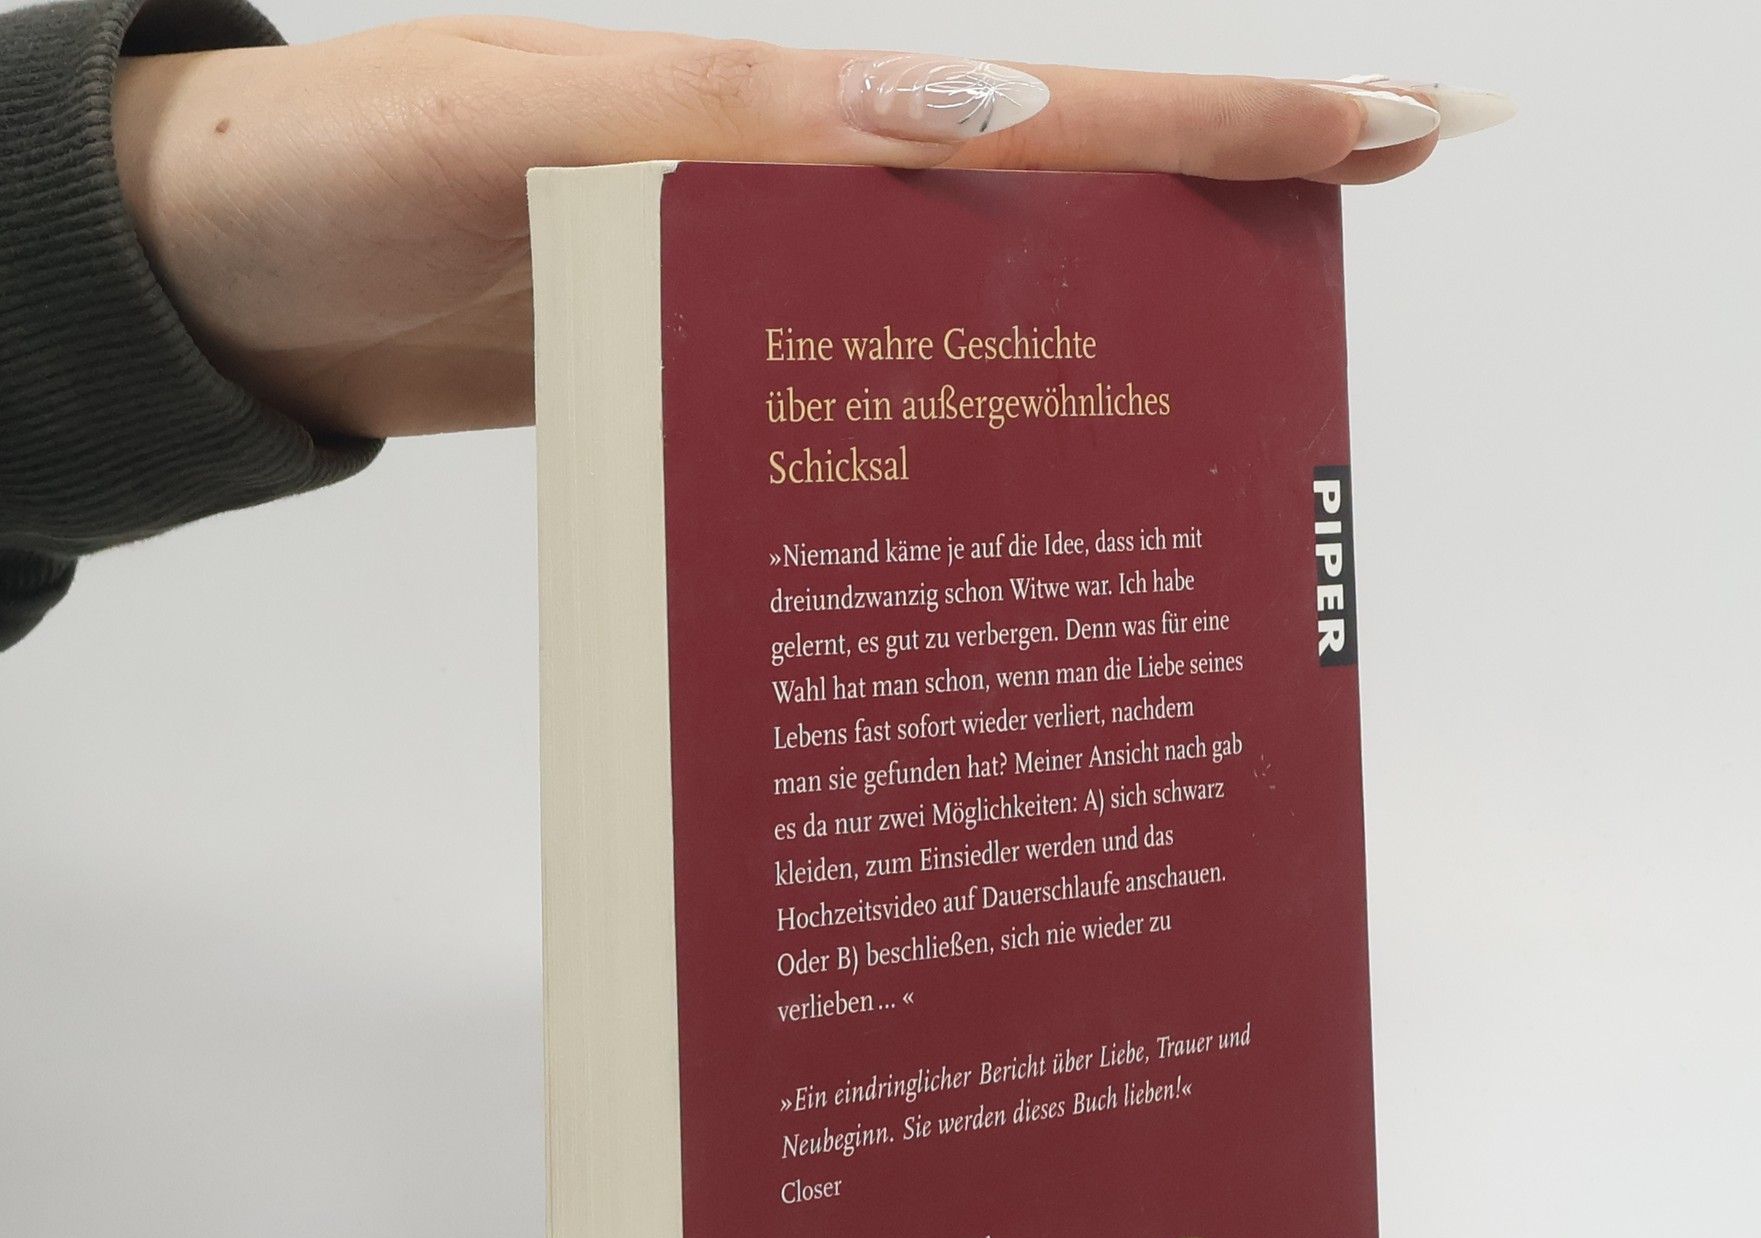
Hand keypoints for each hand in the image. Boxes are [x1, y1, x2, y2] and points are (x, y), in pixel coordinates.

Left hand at [112, 19, 1495, 438]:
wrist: (257, 287)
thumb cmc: (360, 180)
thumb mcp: (525, 117)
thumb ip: (726, 120)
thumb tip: (964, 113)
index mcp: (792, 123)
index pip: (1048, 108)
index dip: (1219, 115)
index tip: (1388, 118)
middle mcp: (815, 209)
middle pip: (1062, 206)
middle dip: (1230, 206)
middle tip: (1385, 221)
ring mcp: (784, 308)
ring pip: (992, 315)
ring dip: (1129, 336)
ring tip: (1259, 390)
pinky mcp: (738, 392)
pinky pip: (890, 407)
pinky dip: (980, 438)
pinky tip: (1037, 491)